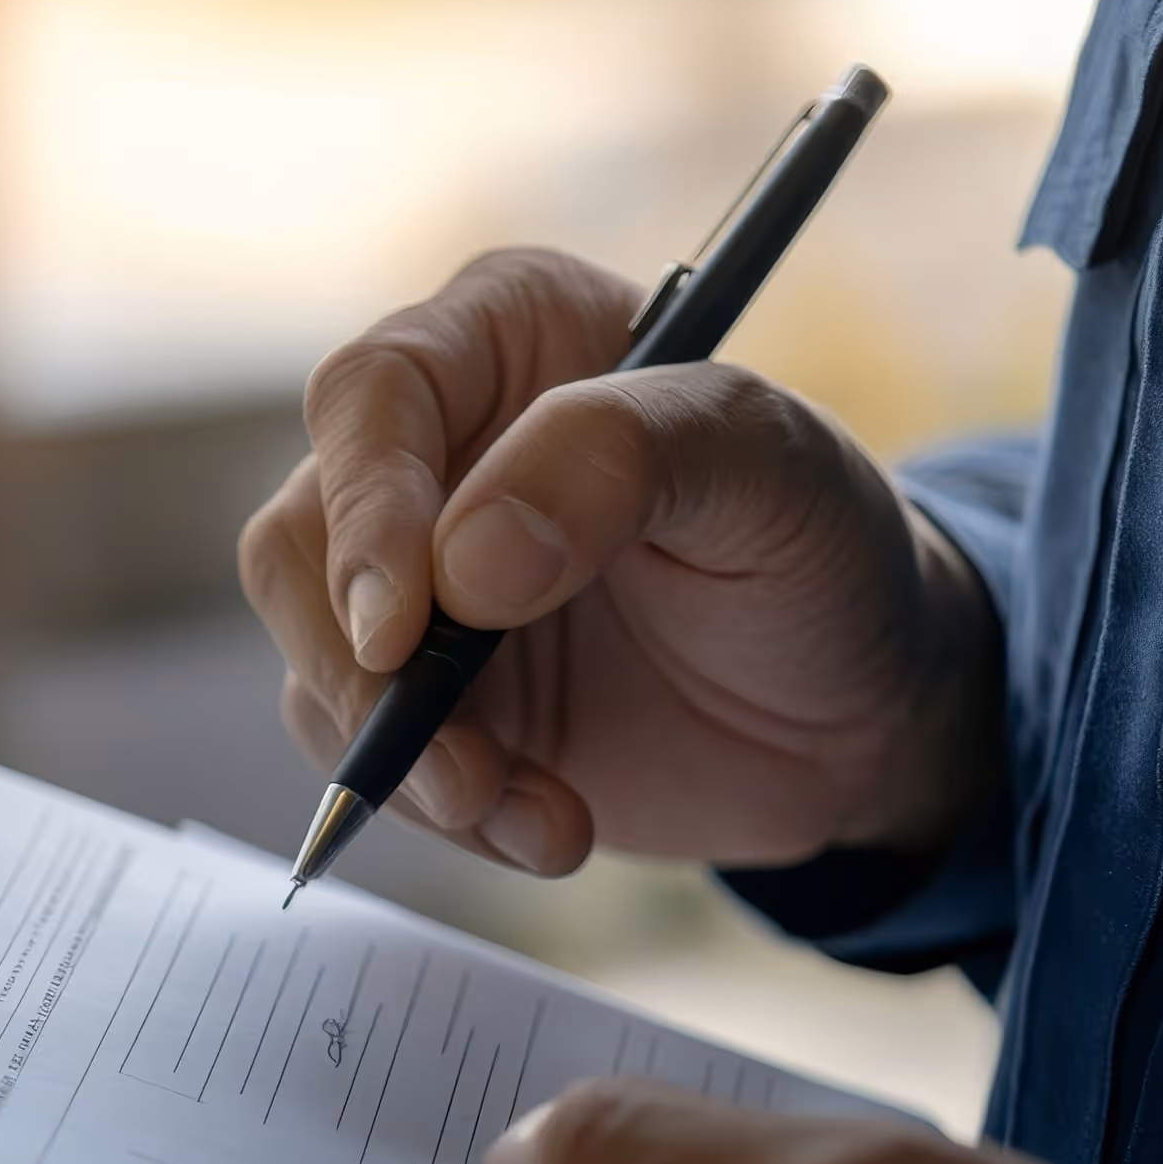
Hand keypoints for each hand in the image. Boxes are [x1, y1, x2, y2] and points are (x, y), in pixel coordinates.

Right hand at [246, 248, 1001, 872]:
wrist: (861, 712)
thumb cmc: (823, 550)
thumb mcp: (774, 471)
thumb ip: (623, 461)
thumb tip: (465, 562)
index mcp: (509, 335)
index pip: (373, 393)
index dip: (366, 510)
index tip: (403, 629)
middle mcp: (435, 448)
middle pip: (301, 538)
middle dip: (359, 670)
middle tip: (457, 764)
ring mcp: (415, 582)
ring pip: (318, 661)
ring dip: (405, 761)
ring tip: (535, 814)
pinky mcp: (421, 698)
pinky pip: (368, 757)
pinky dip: (445, 815)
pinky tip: (548, 828)